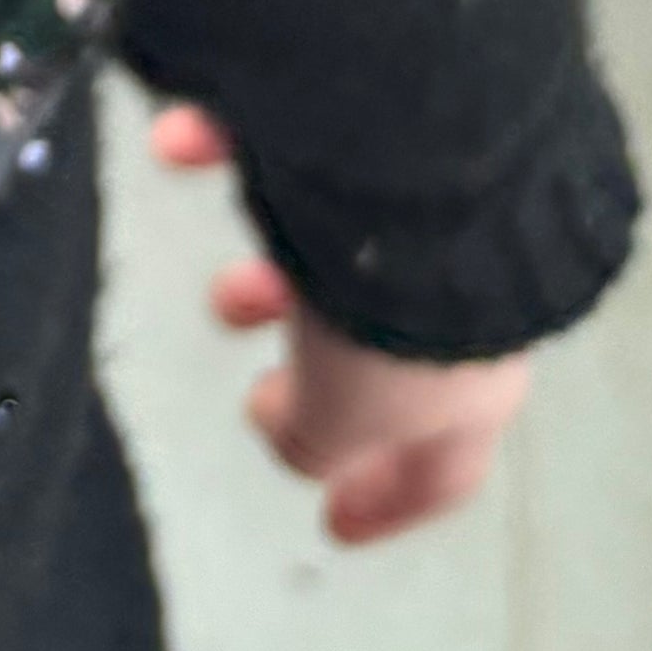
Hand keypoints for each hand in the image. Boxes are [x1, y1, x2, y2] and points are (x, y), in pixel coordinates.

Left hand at [145, 103, 532, 544]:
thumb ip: (313, 438)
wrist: (417, 151)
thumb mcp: (344, 409)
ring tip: (226, 293)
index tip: (333, 527)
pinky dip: (234, 144)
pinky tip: (179, 143)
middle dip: (319, 379)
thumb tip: (291, 438)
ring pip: (346, 259)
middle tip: (260, 399)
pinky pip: (297, 140)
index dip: (390, 501)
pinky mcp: (380, 123)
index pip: (446, 468)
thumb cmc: (386, 307)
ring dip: (278, 282)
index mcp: (472, 383)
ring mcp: (422, 208)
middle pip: (389, 355)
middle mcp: (460, 294)